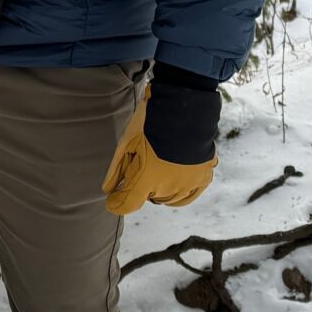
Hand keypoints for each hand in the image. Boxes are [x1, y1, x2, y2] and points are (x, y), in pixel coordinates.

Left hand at [101, 64, 220, 213]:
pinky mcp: (202, 178)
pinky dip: (179, 192)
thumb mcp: (127, 142)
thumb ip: (117, 170)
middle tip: (143, 162)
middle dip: (141, 185)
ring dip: (160, 189)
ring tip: (159, 166)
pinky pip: (189, 196)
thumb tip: (108, 189)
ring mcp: (187, 184)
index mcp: (145, 179)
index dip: (116, 203)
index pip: (126, 204)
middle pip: (147, 197)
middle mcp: (167, 188)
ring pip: (167, 199)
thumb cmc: (151, 122)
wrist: (184, 107)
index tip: (113, 199)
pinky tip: (174, 182)